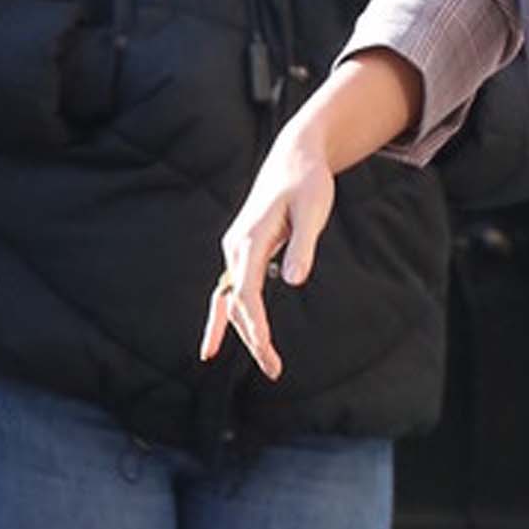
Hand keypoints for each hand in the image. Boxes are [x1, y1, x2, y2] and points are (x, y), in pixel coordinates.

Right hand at [201, 123, 337, 380]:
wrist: (293, 158)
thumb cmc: (307, 182)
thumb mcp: (313, 211)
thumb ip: (302, 246)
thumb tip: (293, 281)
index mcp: (250, 240)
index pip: (247, 293)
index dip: (255, 325)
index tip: (266, 350)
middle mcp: (235, 247)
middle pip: (237, 303)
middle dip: (253, 339)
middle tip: (275, 370)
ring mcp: (236, 250)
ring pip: (232, 300)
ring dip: (244, 333)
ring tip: (268, 365)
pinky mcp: (243, 252)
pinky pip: (231, 290)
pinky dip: (226, 316)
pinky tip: (216, 344)